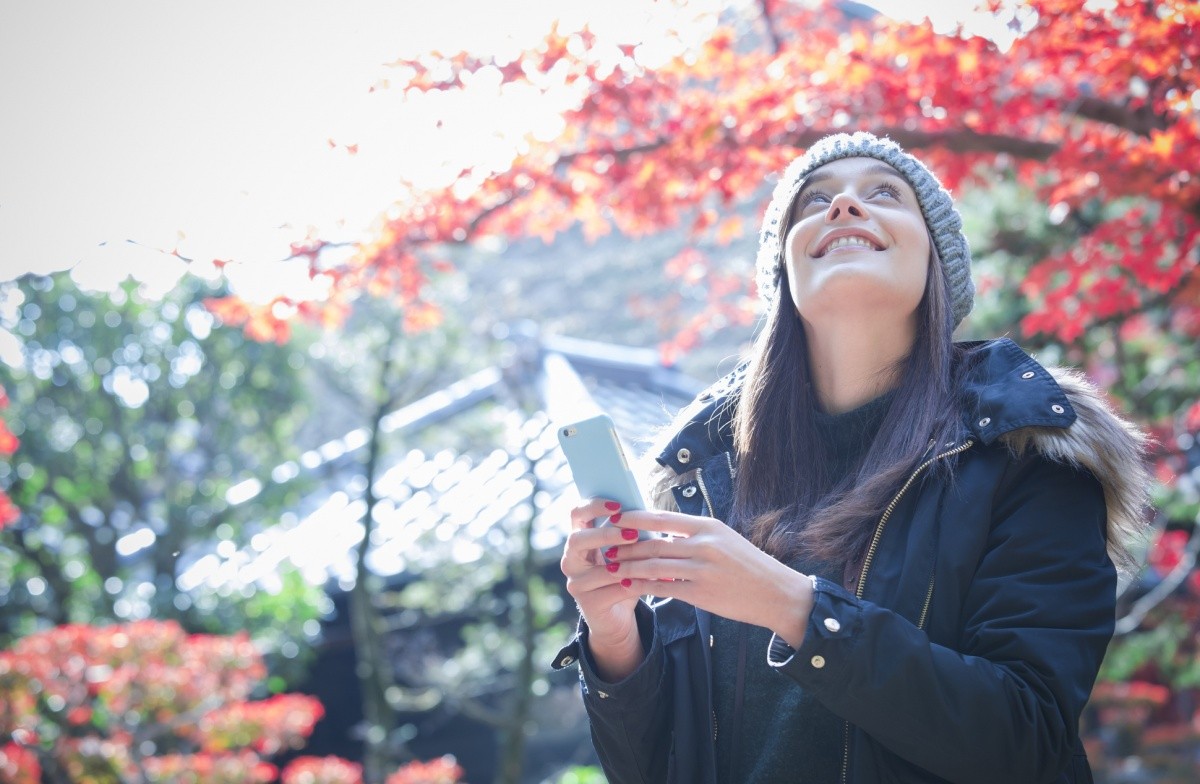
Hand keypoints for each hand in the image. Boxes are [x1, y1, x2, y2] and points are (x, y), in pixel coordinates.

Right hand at [560, 498, 646, 679]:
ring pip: (598, 569)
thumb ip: (629, 534)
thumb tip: (649, 514)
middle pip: (577, 539)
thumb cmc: (624, 576)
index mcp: (579, 539)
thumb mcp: (626, 552)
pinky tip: (651, 581)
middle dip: (606, 535)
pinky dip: (634, 584)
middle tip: (632, 534)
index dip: (594, 506)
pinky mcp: (588, 603)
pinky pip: (612, 590)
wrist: (617, 617)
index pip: (577, 514)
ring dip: (626, 564)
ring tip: (649, 560)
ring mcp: (576, 582)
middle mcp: (570, 559)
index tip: (618, 505)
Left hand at [610, 509, 813, 647]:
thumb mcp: (724, 540)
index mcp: (708, 526)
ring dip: (628, 566)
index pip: (662, 517)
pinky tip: (628, 586)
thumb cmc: (748, 566)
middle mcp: (703, 544)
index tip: (614, 516)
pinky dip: (642, 586)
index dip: (634, 517)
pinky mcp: (701, 593)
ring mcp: (702, 569)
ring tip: (611, 566)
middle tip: (603, 546)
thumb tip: (662, 531)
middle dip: (625, 545)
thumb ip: (694, 535)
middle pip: (653, 542)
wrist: (776, 593)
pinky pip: (663, 587)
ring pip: (654, 565)